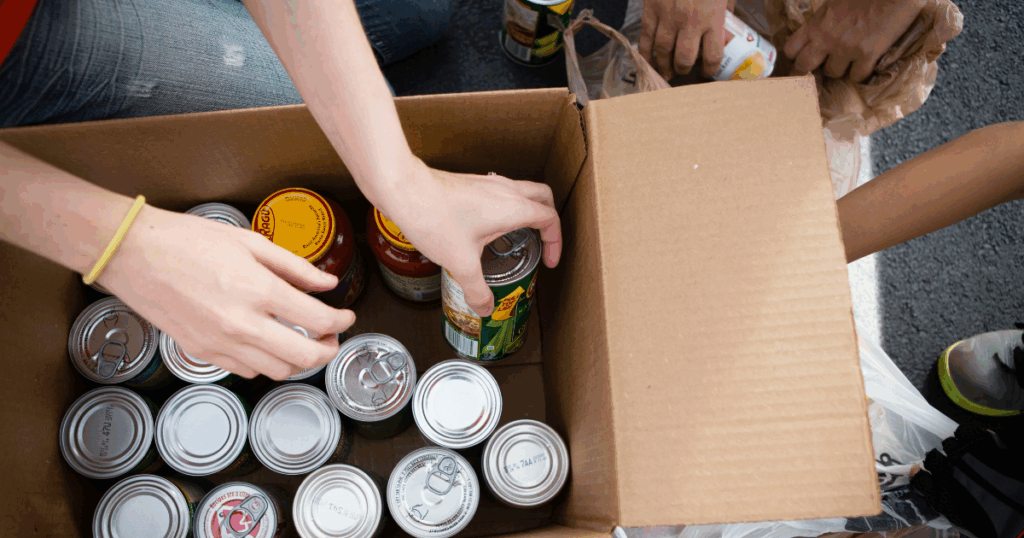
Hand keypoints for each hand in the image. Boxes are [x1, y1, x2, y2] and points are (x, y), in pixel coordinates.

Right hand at [99, 207, 355, 379]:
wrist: (133, 253)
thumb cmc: (187, 240)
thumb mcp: (250, 242)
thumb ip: (295, 267)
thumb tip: (327, 283)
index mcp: (258, 291)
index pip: (319, 321)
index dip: (342, 321)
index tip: (346, 315)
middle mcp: (242, 324)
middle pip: (305, 357)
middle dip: (329, 350)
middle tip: (333, 337)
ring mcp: (221, 343)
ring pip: (279, 371)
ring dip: (300, 361)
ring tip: (304, 341)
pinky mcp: (203, 353)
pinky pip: (248, 371)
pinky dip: (267, 363)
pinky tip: (269, 343)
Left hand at [377, 158, 560, 317]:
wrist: (403, 188)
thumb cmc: (434, 217)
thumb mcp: (461, 262)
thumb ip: (477, 289)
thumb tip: (485, 307)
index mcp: (512, 207)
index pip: (550, 218)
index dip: (556, 241)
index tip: (550, 260)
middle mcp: (505, 190)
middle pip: (543, 196)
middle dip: (549, 219)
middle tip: (544, 241)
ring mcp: (487, 183)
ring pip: (522, 190)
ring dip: (528, 210)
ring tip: (520, 236)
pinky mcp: (471, 183)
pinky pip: (501, 191)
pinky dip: (507, 206)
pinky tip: (489, 226)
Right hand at [639, 0, 732, 79]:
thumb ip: (728, 6)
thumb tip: (730, 23)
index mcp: (712, 17)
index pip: (712, 55)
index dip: (710, 69)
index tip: (708, 72)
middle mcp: (689, 21)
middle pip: (684, 58)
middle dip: (683, 69)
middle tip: (683, 71)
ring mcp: (667, 16)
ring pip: (662, 51)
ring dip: (663, 65)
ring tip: (666, 71)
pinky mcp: (651, 9)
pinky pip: (645, 37)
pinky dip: (645, 52)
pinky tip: (647, 60)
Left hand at [784, 0, 925, 81]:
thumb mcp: (834, 3)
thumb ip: (822, 20)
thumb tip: (816, 31)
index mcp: (816, 23)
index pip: (790, 50)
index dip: (795, 56)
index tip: (801, 58)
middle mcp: (827, 38)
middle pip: (804, 67)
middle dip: (808, 69)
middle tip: (818, 68)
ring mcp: (846, 49)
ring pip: (832, 73)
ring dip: (839, 69)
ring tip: (848, 60)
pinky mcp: (868, 55)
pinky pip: (857, 76)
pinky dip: (860, 73)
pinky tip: (865, 63)